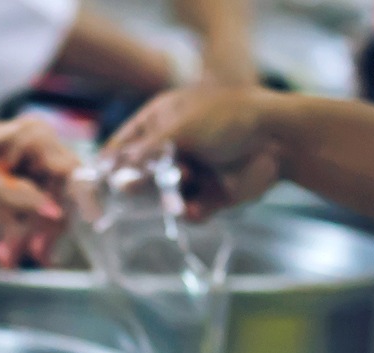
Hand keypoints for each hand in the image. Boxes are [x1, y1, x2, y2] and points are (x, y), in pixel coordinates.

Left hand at [0, 103, 77, 266]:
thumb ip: (14, 195)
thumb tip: (53, 212)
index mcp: (35, 138)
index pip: (72, 171)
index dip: (85, 199)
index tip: (96, 226)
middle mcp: (39, 148)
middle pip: (61, 194)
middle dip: (45, 228)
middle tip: (34, 256)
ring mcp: (31, 164)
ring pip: (43, 207)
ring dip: (26, 236)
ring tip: (5, 261)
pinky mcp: (20, 179)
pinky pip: (27, 209)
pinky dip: (16, 231)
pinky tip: (4, 252)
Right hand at [104, 86, 284, 218]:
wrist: (279, 137)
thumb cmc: (228, 118)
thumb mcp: (182, 128)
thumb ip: (147, 152)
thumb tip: (116, 174)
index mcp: (160, 122)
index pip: (123, 145)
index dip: (108, 165)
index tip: (93, 186)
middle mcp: (172, 148)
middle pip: (140, 175)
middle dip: (139, 186)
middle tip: (134, 191)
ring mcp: (192, 172)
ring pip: (164, 197)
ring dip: (168, 199)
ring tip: (178, 195)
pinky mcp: (211, 195)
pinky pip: (190, 211)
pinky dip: (191, 212)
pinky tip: (194, 208)